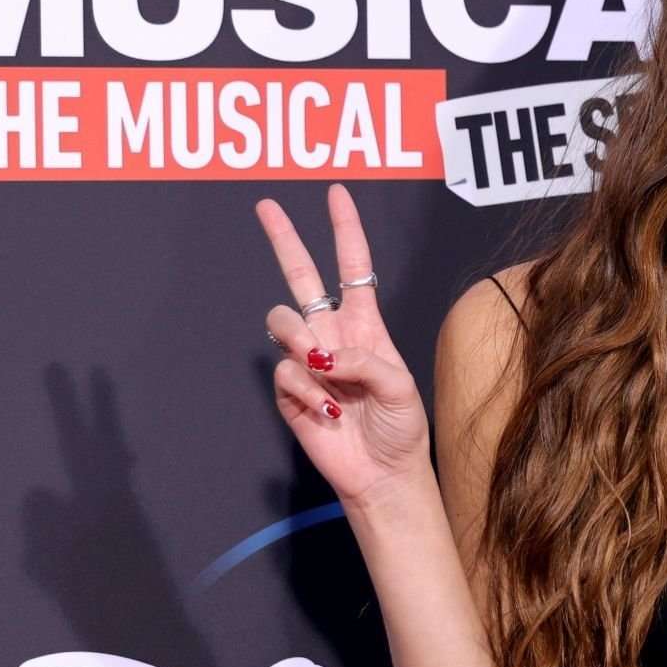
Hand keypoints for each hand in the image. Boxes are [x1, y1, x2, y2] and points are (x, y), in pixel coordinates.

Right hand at [254, 183, 429, 505]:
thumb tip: (323, 355)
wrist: (381, 473)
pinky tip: (326, 412)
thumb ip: (365, 362)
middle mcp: (333, 335)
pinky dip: (304, 389)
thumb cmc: (401, 429)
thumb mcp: (401, 388)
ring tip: (327, 375)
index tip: (337, 193)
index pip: (353, 267)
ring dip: (301, 342)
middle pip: (301, 276)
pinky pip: (283, 371)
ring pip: (282, 322)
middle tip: (266, 205)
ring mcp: (308, 361)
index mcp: (366, 325)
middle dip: (284, 239)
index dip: (345, 230)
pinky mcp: (289, 390)